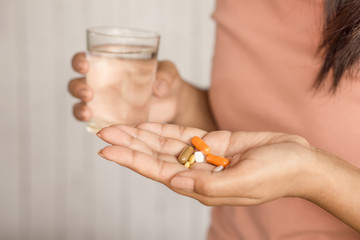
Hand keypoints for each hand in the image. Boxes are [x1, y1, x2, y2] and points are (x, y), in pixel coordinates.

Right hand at [68, 52, 184, 122]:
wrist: (173, 102)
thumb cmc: (167, 80)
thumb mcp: (169, 72)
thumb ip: (165, 76)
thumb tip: (159, 87)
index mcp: (111, 63)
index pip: (87, 59)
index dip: (79, 61)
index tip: (84, 65)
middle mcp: (103, 82)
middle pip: (78, 83)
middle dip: (77, 88)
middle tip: (88, 93)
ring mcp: (105, 102)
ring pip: (82, 104)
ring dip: (80, 108)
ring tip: (88, 112)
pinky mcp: (112, 118)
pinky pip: (96, 122)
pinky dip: (92, 124)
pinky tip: (96, 127)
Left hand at [97, 123, 314, 205]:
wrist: (299, 160)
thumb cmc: (277, 174)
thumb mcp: (245, 183)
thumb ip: (209, 185)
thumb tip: (174, 180)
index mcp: (201, 187)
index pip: (158, 172)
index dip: (131, 161)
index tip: (107, 151)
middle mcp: (198, 172)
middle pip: (155, 157)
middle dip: (129, 145)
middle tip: (104, 131)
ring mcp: (205, 156)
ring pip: (166, 145)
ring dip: (142, 135)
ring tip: (117, 127)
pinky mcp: (214, 142)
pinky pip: (184, 135)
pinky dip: (165, 130)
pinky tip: (146, 125)